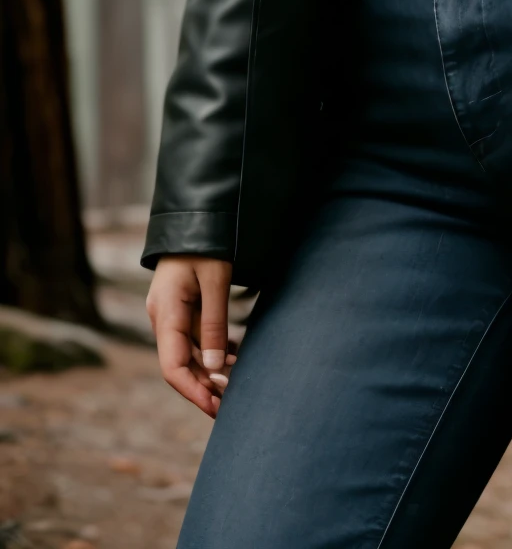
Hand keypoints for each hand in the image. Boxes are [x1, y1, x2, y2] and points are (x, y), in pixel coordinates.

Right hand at [147, 255, 235, 417]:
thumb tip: (213, 368)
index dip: (193, 391)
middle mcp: (162, 318)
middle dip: (205, 386)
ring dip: (210, 371)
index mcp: (165, 312)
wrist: (195, 216)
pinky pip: (193, 339)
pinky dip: (212, 352)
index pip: (173, 367)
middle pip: (180, 365)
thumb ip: (214, 323)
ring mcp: (170, 314)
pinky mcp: (180, 309)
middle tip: (233, 402)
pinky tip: (233, 358)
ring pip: (188, 354)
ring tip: (237, 383)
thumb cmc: (206, 244)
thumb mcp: (215, 280)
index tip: (216, 407)